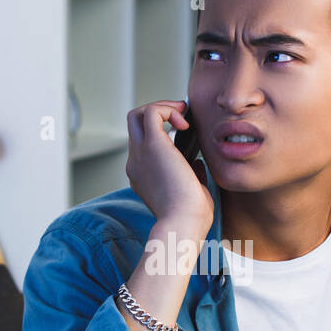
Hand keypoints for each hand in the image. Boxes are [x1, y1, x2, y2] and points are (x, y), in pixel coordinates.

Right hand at [125, 99, 212, 230]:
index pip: (143, 144)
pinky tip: (185, 123)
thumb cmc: (190, 217)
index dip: (162, 132)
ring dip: (161, 107)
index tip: (184, 133)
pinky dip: (168, 109)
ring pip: (137, 114)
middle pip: (134, 124)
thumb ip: (190, 176)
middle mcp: (136, 163)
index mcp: (143, 176)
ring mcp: (140, 154)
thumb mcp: (190, 193)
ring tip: (183, 114)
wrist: (182, 223)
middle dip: (157, 113)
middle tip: (181, 117)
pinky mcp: (152, 145)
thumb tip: (196, 163)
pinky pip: (151, 112)